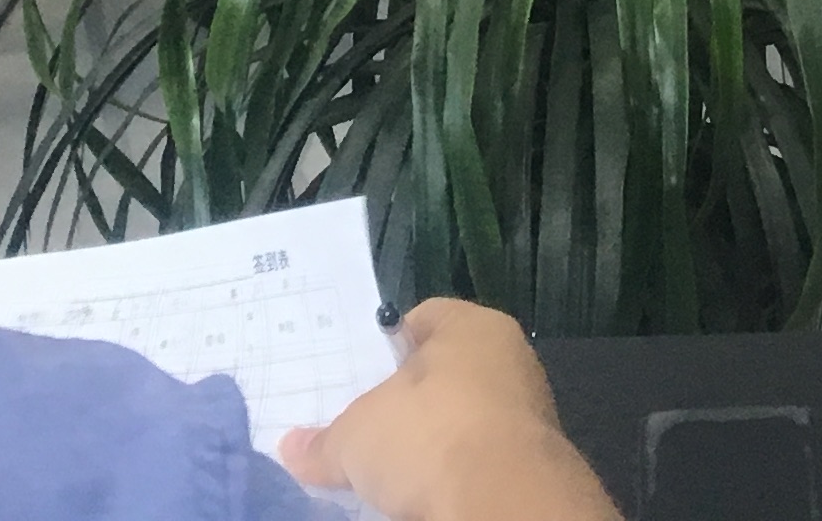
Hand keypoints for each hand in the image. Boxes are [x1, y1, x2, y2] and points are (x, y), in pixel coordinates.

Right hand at [276, 299, 615, 520]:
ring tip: (386, 470)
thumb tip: (291, 448)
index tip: (354, 379)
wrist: (503, 505)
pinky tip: (420, 493)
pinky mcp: (530, 465)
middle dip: (404, 404)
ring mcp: (526, 414)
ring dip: (430, 444)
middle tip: (362, 429)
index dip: (383, 347)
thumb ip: (324, 442)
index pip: (422, 320)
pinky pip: (478, 461)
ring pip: (463, 422)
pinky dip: (452, 475)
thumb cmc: (430, 437)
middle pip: (442, 375)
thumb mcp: (356, 439)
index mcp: (473, 327)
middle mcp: (508, 361)